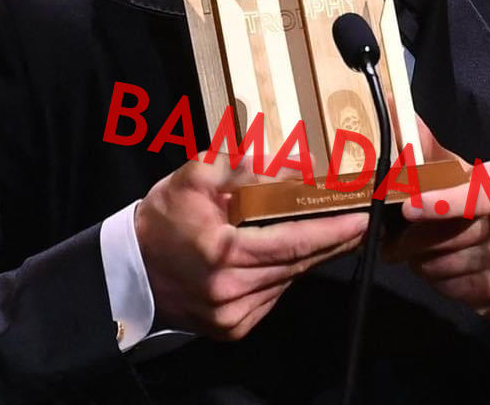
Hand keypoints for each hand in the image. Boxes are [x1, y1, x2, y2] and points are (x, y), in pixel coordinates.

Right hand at [134, 155, 367, 339]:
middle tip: (361, 223)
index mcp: (222, 253)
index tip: (361, 219)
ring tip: (331, 233)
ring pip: (287, 281)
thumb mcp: (196, 176)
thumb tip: (292, 162)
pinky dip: (284, 275)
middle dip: (332, 242)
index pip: (292, 243)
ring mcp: (232, 316)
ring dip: (310, 258)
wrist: (129, 269)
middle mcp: (230, 291)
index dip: (330, 231)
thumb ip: (243, 164)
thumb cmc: (164, 218)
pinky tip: (288, 256)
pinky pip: (272, 296)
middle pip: (297, 264)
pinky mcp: (232, 328)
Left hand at [383, 160, 489, 323]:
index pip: (474, 195)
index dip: (439, 202)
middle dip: (409, 239)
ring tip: (423, 253)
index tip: (408, 208)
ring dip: (419, 261)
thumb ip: (434, 154)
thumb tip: (401, 114)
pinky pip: (445, 288)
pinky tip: (443, 271)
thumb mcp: (473, 180)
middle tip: (392, 238)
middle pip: (442, 236)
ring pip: (437, 264)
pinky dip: (435, 281)